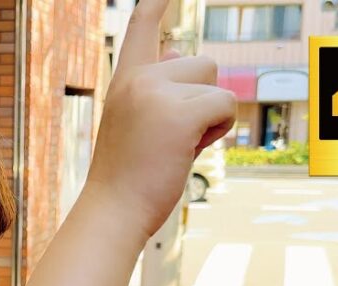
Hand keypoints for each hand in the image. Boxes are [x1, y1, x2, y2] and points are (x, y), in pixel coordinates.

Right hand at [83, 0, 235, 240]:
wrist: (112, 212)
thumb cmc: (127, 176)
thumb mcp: (137, 122)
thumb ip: (160, 88)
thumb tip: (182, 54)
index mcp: (125, 79)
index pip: (142, 25)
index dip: (157, 3)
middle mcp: (139, 78)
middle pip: (203, 63)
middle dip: (203, 100)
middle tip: (171, 139)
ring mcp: (157, 93)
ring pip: (218, 85)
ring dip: (211, 118)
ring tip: (178, 146)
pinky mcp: (179, 113)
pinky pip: (225, 106)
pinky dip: (217, 132)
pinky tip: (188, 152)